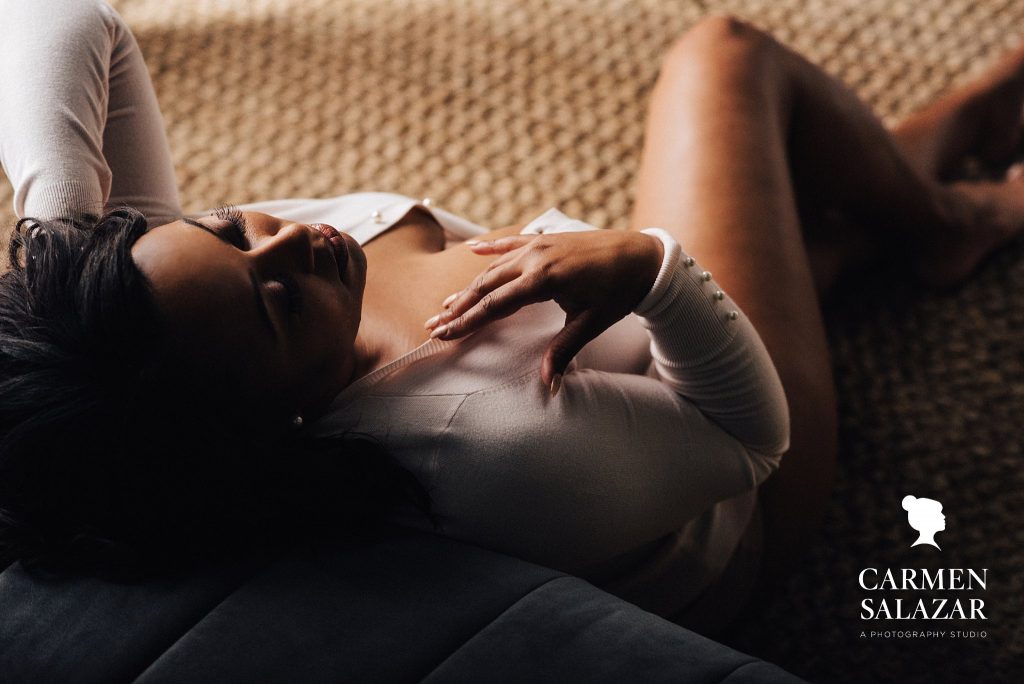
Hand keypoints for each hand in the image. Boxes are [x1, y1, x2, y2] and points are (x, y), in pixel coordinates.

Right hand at [424, 230, 663, 389]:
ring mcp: (538, 245)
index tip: (444, 334)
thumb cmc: (619, 291)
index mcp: (544, 279)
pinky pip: (510, 243)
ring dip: (469, 286)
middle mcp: (535, 258)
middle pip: (486, 286)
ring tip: (447, 303)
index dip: (467, 322)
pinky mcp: (545, 239)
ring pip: (494, 268)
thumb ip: (565, 349)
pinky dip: (490, 249)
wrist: (642, 256)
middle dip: (458, 307)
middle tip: (434, 324)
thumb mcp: (592, 322)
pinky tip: (471, 250)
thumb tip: (549, 382)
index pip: (495, 305)